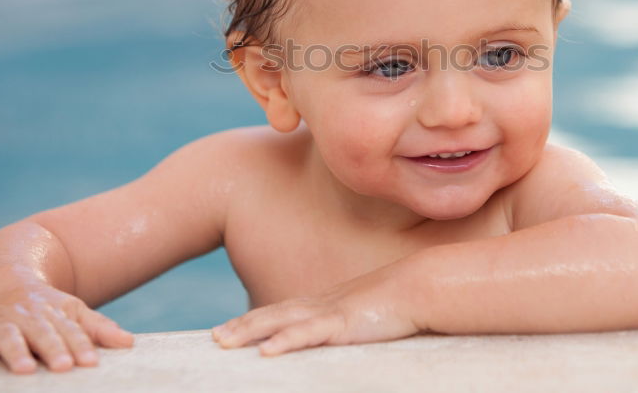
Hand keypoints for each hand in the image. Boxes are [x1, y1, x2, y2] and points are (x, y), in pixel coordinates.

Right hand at [0, 281, 133, 373]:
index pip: (72, 331)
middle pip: (44, 334)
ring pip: (9, 337)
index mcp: (56, 312)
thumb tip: (129, 343)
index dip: (82, 346)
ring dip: (15, 352)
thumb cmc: (44, 305)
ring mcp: (1, 320)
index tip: (92, 362)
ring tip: (24, 369)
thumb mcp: (72, 310)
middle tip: (64, 367)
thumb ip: (98, 328)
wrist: (2, 275)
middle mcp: (30, 315)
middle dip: (54, 349)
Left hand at [212, 260, 421, 355]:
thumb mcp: (369, 317)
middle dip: (242, 326)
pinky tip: (266, 351)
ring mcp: (330, 313)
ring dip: (251, 331)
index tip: (230, 329)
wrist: (423, 286)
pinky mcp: (343, 325)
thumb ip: (352, 326)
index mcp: (327, 305)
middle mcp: (322, 305)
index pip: (282, 312)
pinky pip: (308, 335)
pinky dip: (285, 341)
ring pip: (281, 322)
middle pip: (273, 315)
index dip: (255, 320)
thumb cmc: (403, 303)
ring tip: (224, 342)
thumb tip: (347, 337)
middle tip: (215, 338)